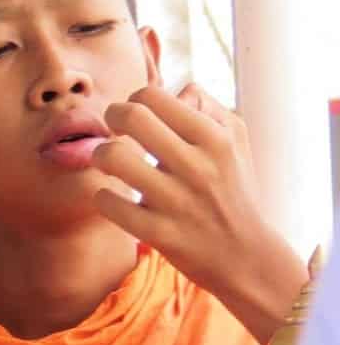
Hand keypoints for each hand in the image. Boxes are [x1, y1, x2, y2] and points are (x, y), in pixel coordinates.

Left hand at [92, 84, 309, 341]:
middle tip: (113, 130)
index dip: (134, 100)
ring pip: (113, 157)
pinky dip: (102, 198)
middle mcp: (196, 165)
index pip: (154, 96)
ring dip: (101, 156)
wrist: (244, 253)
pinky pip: (109, 203)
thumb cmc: (233, 189)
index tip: (135, 115)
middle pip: (131, 117)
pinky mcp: (158, 233)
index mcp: (214, 138)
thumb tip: (174, 90)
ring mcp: (175, 200)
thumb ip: (207, 106)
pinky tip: (115, 199)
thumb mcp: (236, 140)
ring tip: (110, 163)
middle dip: (110, 117)